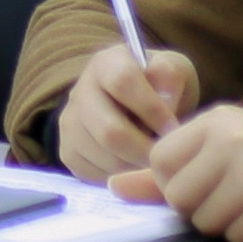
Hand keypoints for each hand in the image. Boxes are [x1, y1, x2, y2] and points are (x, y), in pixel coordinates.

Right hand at [52, 45, 197, 180]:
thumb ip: (170, 80)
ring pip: (104, 157)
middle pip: (109, 130)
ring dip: (136, 168)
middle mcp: (80, 90)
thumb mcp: (174, 71)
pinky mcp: (68, 152)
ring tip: (154, 162)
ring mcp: (70, 123)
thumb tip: (165, 105)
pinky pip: (94, 175)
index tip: (174, 128)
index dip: (151, 108)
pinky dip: (121, 178)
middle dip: (145, 150)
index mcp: (106, 63)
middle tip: (165, 159)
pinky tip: (135, 167)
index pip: (122, 82)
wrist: (138, 106)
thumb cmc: (162, 86)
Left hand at [120, 102, 242, 241]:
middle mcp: (232, 141)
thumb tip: (113, 188)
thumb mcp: (215, 146)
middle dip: (196, 206)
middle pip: (178, 197)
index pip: (159, 161)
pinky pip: (236, 236)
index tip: (200, 177)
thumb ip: (164, 170)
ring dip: (223, 222)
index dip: (173, 180)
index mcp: (213, 121)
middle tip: (225, 193)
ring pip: (204, 221)